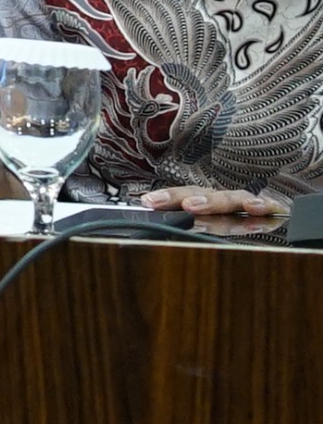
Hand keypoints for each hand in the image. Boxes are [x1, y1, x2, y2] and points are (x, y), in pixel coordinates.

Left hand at [139, 185, 286, 218]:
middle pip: (203, 195)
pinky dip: (264, 205)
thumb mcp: (205, 228)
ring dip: (214, 202)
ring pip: (230, 199)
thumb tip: (154, 226)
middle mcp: (223, 201)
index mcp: (205, 202)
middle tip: (174, 203)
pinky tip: (256, 207)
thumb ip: (183, 228)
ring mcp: (246, 204)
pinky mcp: (271, 210)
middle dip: (185, 198)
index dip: (167, 197)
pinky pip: (269, 206)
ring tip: (198, 206)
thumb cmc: (233, 225)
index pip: (183, 196)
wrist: (276, 220)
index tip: (148, 201)